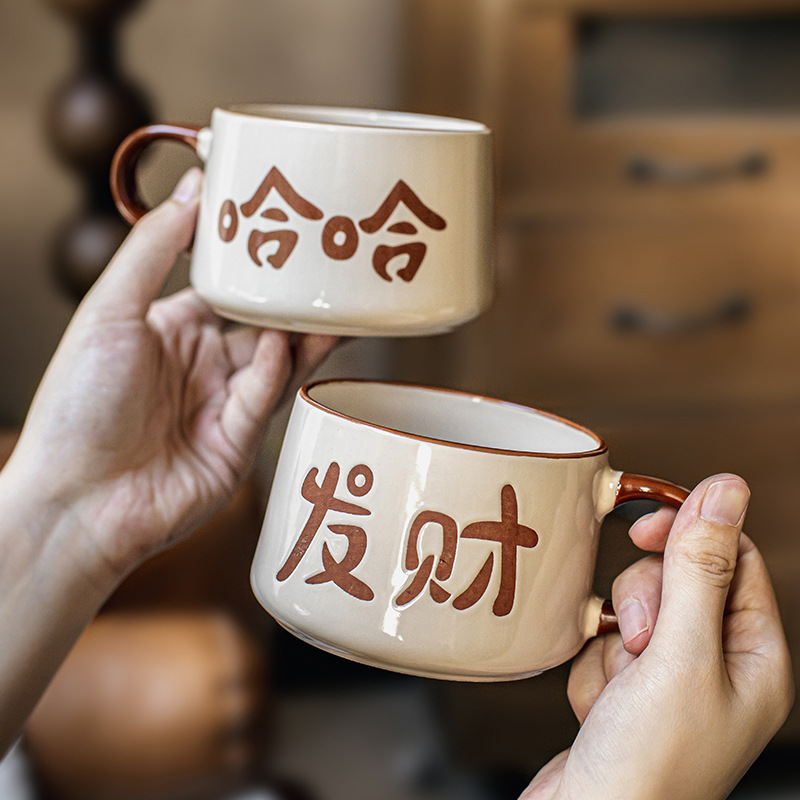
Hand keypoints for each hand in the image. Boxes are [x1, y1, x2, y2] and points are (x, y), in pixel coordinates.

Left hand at [3, 168, 336, 584]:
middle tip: (332, 272)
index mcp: (171, 333)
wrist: (74, 503)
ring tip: (334, 308)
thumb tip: (192, 188)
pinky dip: (272, 372)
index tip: (290, 231)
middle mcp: (201, 368)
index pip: (227, 290)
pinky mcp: (239, 447)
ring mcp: (222, 408)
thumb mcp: (110, 310)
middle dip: (296, 303)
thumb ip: (154, 249)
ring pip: (277, 364)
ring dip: (302, 336)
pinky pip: (263, 400)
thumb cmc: (77, 406)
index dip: (257, 265)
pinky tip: (279, 348)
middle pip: (263, 326)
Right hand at [521, 474, 793, 799]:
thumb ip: (697, 567)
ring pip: (634, 611)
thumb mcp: (678, 656)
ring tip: (619, 690)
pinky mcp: (626, 693)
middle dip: (644, 602)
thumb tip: (726, 490)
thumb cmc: (648, 767)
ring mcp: (669, 682)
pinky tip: (600, 710)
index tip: (644, 525)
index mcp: (754, 659)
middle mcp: (716, 667)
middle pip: (678, 581)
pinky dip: (592, 669)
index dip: (690, 534)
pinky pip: (602, 644)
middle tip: (640, 642)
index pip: (733, 560)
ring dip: (613, 643)